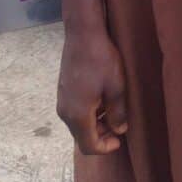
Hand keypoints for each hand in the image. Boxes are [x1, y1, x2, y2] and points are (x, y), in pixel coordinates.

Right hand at [57, 30, 127, 154]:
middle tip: (119, 126)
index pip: (88, 146)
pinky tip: (102, 100)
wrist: (82, 34)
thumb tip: (120, 130)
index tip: (120, 140)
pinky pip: (75, 112)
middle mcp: (65, 112)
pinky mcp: (63, 91)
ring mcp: (62, 101)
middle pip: (82, 136)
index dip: (105, 148)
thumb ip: (117, 112)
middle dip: (101, 136)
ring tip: (113, 112)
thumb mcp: (116, 86)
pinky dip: (88, 114)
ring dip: (95, 124)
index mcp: (77, 115)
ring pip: (78, 124)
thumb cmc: (101, 59)